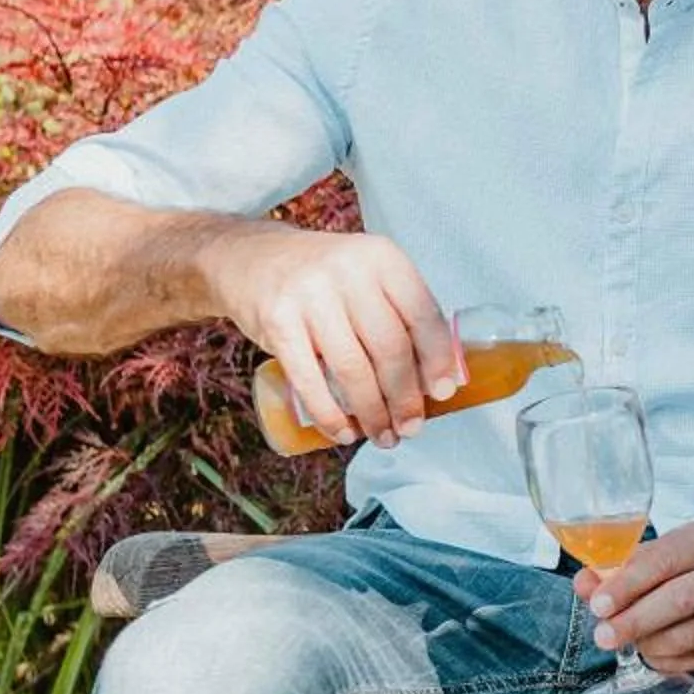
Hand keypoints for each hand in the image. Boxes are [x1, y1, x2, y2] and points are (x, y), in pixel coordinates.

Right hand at [200, 226, 458, 448]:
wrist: (249, 259)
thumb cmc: (321, 277)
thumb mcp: (366, 275)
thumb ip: (398, 312)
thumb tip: (437, 375)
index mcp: (382, 257)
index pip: (422, 314)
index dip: (437, 359)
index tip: (444, 391)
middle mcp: (349, 271)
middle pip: (390, 347)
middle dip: (405, 397)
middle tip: (412, 426)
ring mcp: (310, 295)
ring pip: (353, 368)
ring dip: (372, 412)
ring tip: (383, 435)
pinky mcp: (277, 321)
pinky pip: (309, 380)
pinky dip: (330, 414)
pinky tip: (343, 432)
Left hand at [574, 520, 693, 675]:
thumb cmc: (689, 563)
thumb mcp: (660, 553)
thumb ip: (619, 569)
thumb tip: (584, 585)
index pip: (664, 561)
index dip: (627, 585)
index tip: (598, 605)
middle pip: (680, 601)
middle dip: (635, 622)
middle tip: (603, 636)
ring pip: (687, 636)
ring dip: (647, 644)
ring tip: (627, 641)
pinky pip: (693, 659)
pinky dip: (663, 659)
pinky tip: (651, 650)